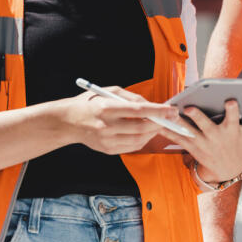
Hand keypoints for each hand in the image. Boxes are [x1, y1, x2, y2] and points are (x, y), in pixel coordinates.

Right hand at [61, 86, 178, 154]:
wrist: (69, 122)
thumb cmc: (90, 103)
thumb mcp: (109, 92)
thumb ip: (131, 98)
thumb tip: (151, 104)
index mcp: (107, 108)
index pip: (138, 110)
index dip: (158, 111)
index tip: (172, 110)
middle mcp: (106, 126)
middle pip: (141, 127)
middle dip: (160, 123)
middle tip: (170, 118)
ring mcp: (107, 140)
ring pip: (139, 140)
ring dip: (153, 132)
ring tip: (159, 124)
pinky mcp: (107, 150)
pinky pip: (132, 147)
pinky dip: (143, 140)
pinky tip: (146, 132)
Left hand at [163, 100, 241, 182]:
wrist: (226, 169)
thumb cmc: (239, 145)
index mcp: (231, 130)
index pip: (233, 118)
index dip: (232, 109)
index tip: (230, 100)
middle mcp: (215, 136)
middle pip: (205, 124)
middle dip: (197, 116)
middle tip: (189, 107)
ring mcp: (201, 142)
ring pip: (188, 130)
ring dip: (177, 123)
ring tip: (167, 112)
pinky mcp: (190, 146)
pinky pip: (176, 137)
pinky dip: (167, 130)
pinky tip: (157, 122)